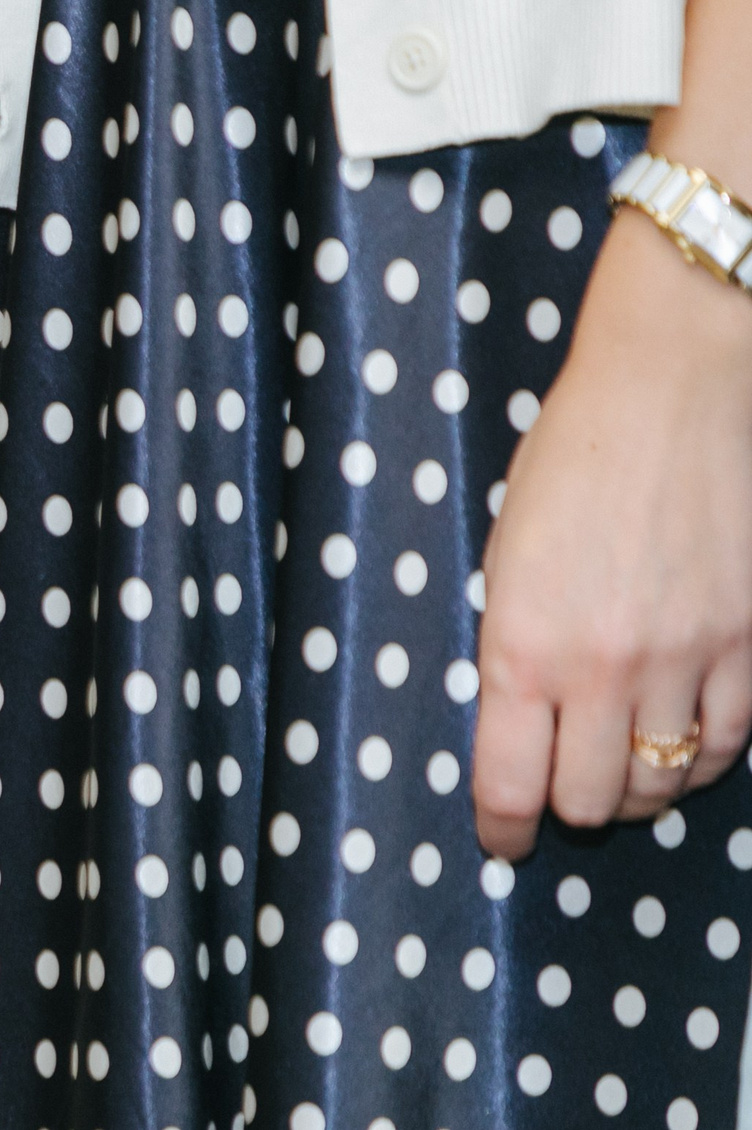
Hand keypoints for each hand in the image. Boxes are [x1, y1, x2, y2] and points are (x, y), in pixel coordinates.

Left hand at [473, 211, 751, 857]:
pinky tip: (683, 737)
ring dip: (640, 786)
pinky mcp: (749, 643)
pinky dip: (701, 754)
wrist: (673, 388)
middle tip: (563, 784)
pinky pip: (730, 740)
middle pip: (591, 800)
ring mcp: (685, 658)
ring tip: (623, 765)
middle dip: (571, 804)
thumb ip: (515, 641)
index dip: (503, 828)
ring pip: (664, 780)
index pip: (508, 780)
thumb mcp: (507, 552)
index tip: (501, 839)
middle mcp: (601, 666)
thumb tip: (522, 715)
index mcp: (520, 642)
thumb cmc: (572, 456)